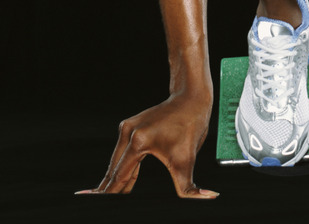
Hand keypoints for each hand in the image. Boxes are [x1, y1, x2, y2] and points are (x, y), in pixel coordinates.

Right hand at [77, 92, 216, 197]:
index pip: (119, 177)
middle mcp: (128, 132)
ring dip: (115, 182)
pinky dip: (122, 170)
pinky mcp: (130, 126)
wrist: (191, 98)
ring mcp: (127, 128)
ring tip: (105, 201)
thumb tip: (209, 198)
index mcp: (138, 141)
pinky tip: (120, 186)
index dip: (109, 196)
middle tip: (100, 210)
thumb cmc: (191, 126)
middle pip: (114, 171)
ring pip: (116, 164)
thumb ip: (188, 187)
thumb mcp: (188, 159)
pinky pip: (122, 155)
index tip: (100, 209)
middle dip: (109, 192)